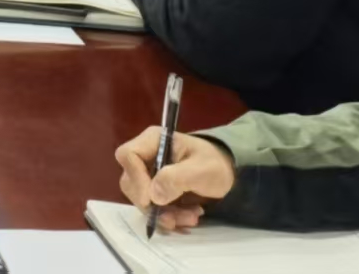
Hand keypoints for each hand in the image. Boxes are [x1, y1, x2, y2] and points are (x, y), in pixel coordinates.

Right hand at [116, 128, 234, 232]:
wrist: (230, 175)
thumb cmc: (217, 164)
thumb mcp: (202, 169)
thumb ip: (176, 178)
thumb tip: (153, 196)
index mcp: (153, 141)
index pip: (128, 155)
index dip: (135, 178)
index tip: (151, 200)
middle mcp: (145, 156)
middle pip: (130, 181)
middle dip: (152, 204)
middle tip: (175, 216)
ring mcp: (148, 174)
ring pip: (141, 199)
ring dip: (163, 214)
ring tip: (190, 217)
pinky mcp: (154, 190)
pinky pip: (151, 208)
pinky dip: (168, 217)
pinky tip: (187, 217)